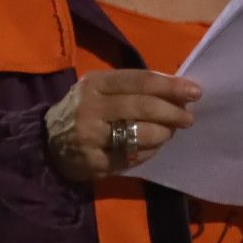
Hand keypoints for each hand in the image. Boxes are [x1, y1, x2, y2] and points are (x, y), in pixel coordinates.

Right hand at [46, 69, 202, 184]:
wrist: (47, 143)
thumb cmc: (85, 110)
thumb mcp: (101, 89)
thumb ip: (134, 87)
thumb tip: (178, 89)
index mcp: (96, 83)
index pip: (141, 81)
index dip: (171, 86)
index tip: (195, 91)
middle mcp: (91, 107)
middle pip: (142, 107)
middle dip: (172, 112)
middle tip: (188, 118)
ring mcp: (90, 137)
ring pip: (139, 134)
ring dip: (162, 134)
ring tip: (170, 132)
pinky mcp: (94, 162)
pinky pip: (131, 157)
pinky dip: (148, 152)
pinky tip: (152, 148)